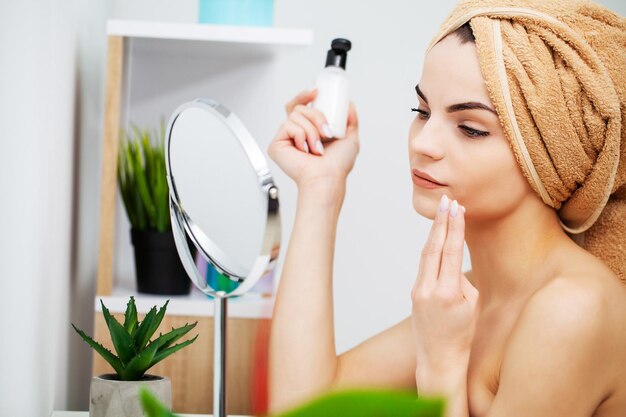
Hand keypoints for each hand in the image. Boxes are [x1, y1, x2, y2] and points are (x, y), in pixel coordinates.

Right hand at [268, 89, 358, 190]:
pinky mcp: (276, 144)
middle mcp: (296, 134)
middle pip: (299, 108)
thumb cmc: (337, 166)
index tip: (316, 92)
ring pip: (295, 115)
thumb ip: (351, 121)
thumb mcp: (351, 139)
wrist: (327, 178)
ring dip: (311, 130)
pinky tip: (305, 150)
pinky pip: (288, 126)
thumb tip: (349, 104)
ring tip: (317, 147)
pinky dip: (301, 135)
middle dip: (316, 116)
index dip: (305, 96)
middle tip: (326, 132)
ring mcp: (285, 138)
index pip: (301, 106)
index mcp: (309, 131)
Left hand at [411, 196, 478, 390]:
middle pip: (434, 248)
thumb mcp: (471, 305)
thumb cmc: (462, 333)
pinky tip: (436, 236)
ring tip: (443, 211)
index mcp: (448, 293)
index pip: (451, 252)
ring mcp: (417, 291)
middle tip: (447, 200)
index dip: (454, 228)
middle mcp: (428, 289)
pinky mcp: (413, 292)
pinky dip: (430, 248)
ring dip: (434, 232)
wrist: (439, 358)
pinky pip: (423, 265)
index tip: (457, 208)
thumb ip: (461, 278)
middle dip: (441, 222)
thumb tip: (451, 256)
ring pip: (426, 254)